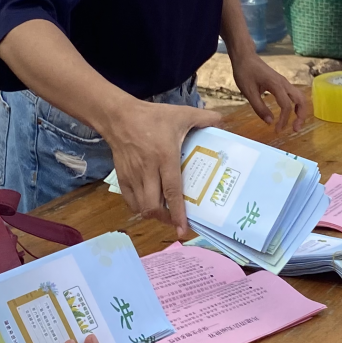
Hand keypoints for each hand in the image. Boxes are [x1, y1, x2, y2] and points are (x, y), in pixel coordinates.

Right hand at [104, 97, 223, 236]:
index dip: (177, 212)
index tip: (183, 229)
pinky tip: (149, 205)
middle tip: (177, 222)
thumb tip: (222, 122)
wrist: (119, 116)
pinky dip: (140, 208)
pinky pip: (130, 201)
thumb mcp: (181, 114)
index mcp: (165, 157)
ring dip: (154, 215)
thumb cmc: (152, 117)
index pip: (172, 191)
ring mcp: (133, 176)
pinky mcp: (121, 177)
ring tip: (166, 215)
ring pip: (141, 206)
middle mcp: (148, 170)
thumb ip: (204, 118)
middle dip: (166, 219)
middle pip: (153, 205)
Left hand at [228, 50, 308, 135]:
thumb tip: (270, 122)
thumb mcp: (248, 92)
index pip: (286, 106)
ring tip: (295, 124)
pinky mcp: (282, 83)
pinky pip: (294, 95)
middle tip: (295, 129)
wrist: (245, 57)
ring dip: (300, 111)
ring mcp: (284, 82)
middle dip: (301, 116)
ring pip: (300, 97)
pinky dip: (296, 106)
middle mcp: (284, 83)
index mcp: (276, 85)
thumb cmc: (245, 72)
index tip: (277, 130)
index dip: (284, 120)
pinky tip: (290, 113)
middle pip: (301, 100)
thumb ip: (259, 108)